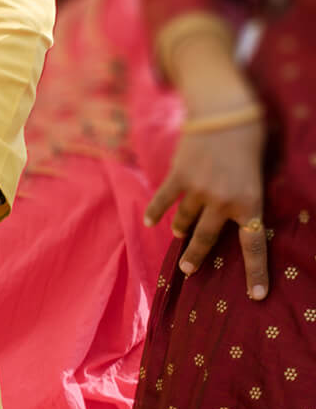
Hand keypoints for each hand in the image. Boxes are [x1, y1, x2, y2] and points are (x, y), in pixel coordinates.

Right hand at [145, 110, 268, 299]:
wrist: (226, 112)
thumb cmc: (250, 142)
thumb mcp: (257, 177)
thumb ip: (245, 199)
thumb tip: (235, 220)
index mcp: (249, 204)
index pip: (254, 246)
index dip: (256, 273)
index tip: (256, 296)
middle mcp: (222, 201)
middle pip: (207, 237)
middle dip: (197, 256)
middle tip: (189, 270)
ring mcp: (198, 189)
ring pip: (186, 218)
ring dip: (181, 229)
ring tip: (179, 237)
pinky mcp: (179, 175)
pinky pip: (165, 199)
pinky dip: (157, 211)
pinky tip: (150, 222)